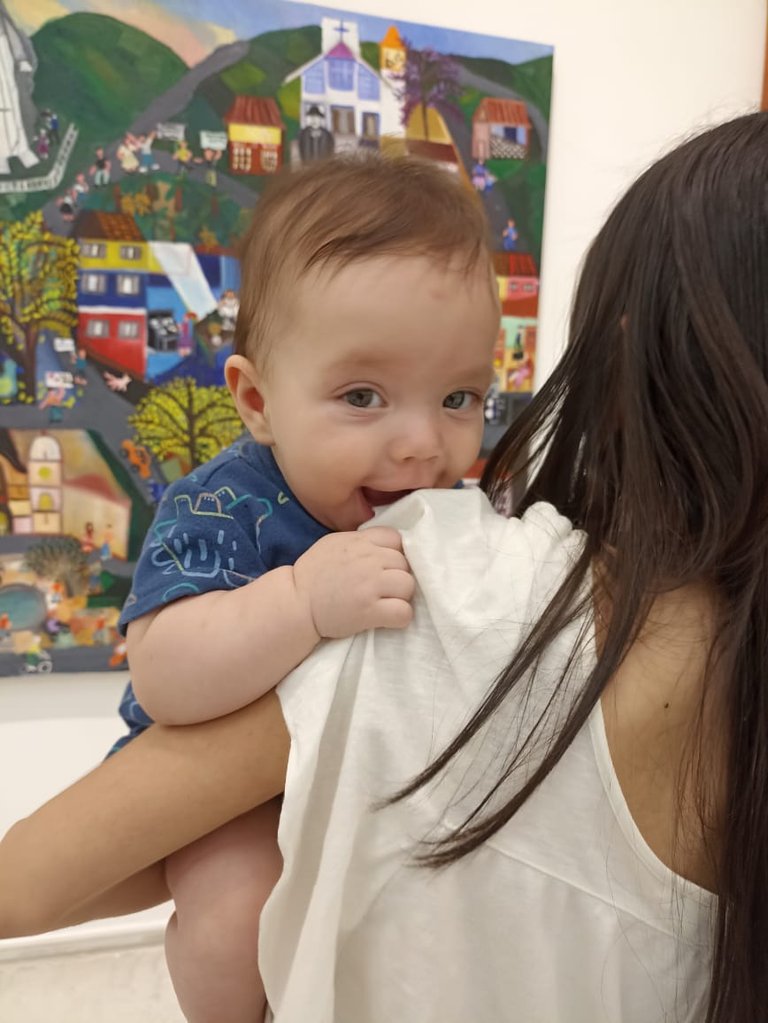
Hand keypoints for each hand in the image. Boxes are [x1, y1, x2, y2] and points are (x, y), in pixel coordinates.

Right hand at [292, 528, 413, 638]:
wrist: (295, 603)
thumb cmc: (312, 575)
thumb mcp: (334, 544)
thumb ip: (360, 541)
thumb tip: (384, 546)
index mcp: (360, 541)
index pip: (397, 539)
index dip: (395, 554)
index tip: (385, 567)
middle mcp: (369, 559)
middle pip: (405, 564)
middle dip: (397, 577)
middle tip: (382, 589)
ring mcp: (371, 585)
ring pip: (408, 586)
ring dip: (401, 597)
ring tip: (384, 603)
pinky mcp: (370, 611)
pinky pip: (403, 612)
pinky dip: (400, 617)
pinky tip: (387, 618)